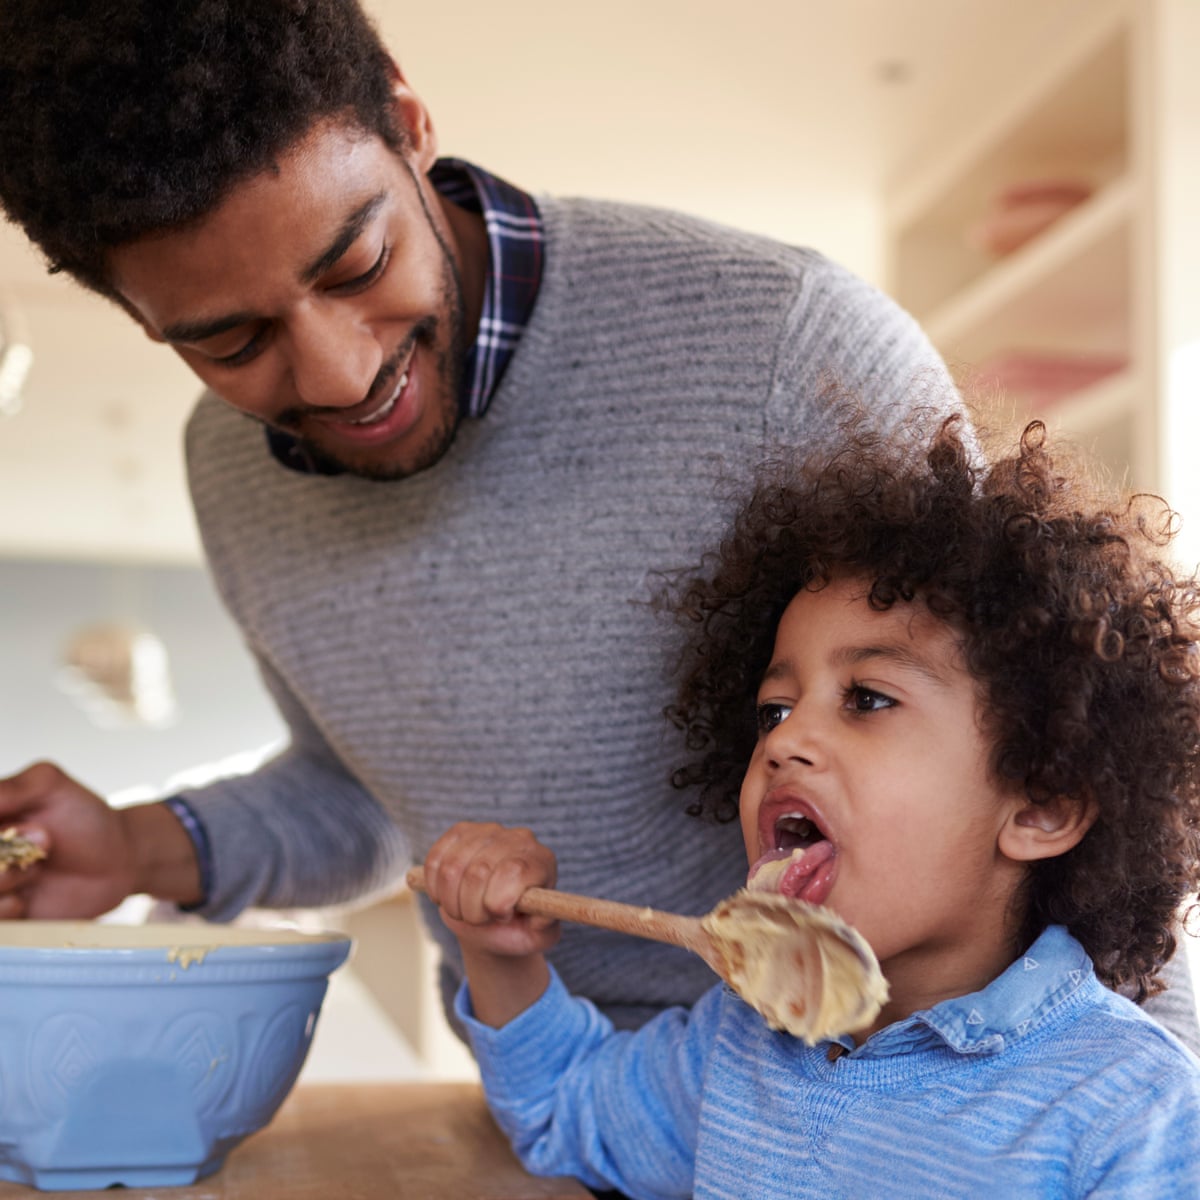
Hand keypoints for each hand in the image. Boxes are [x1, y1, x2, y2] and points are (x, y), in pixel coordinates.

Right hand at [0, 761, 200, 917]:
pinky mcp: (9, 921)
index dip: (0, 835)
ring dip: (5, 884)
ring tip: (38, 870)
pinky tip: (30, 900)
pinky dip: (7, 913)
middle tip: (43, 844)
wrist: (123, 857)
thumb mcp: (50, 784)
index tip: (24, 829)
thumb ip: (16, 786)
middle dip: (2, 862)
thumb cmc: (86, 816)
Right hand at [421, 821, 560, 959]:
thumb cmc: (517, 928)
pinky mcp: (459, 832)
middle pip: (478, 872)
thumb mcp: (537, 937)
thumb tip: (539, 919)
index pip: (513, 871)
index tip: (500, 917)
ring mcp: (487, 831)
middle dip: (472, 910)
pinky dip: (435, 887)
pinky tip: (447, 896)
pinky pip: (435, 860)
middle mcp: (517, 839)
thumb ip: (544, 930)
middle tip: (480, 920)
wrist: (492, 921)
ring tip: (464, 911)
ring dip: (451, 902)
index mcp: (540, 862)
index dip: (498, 902)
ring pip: (451, 868)